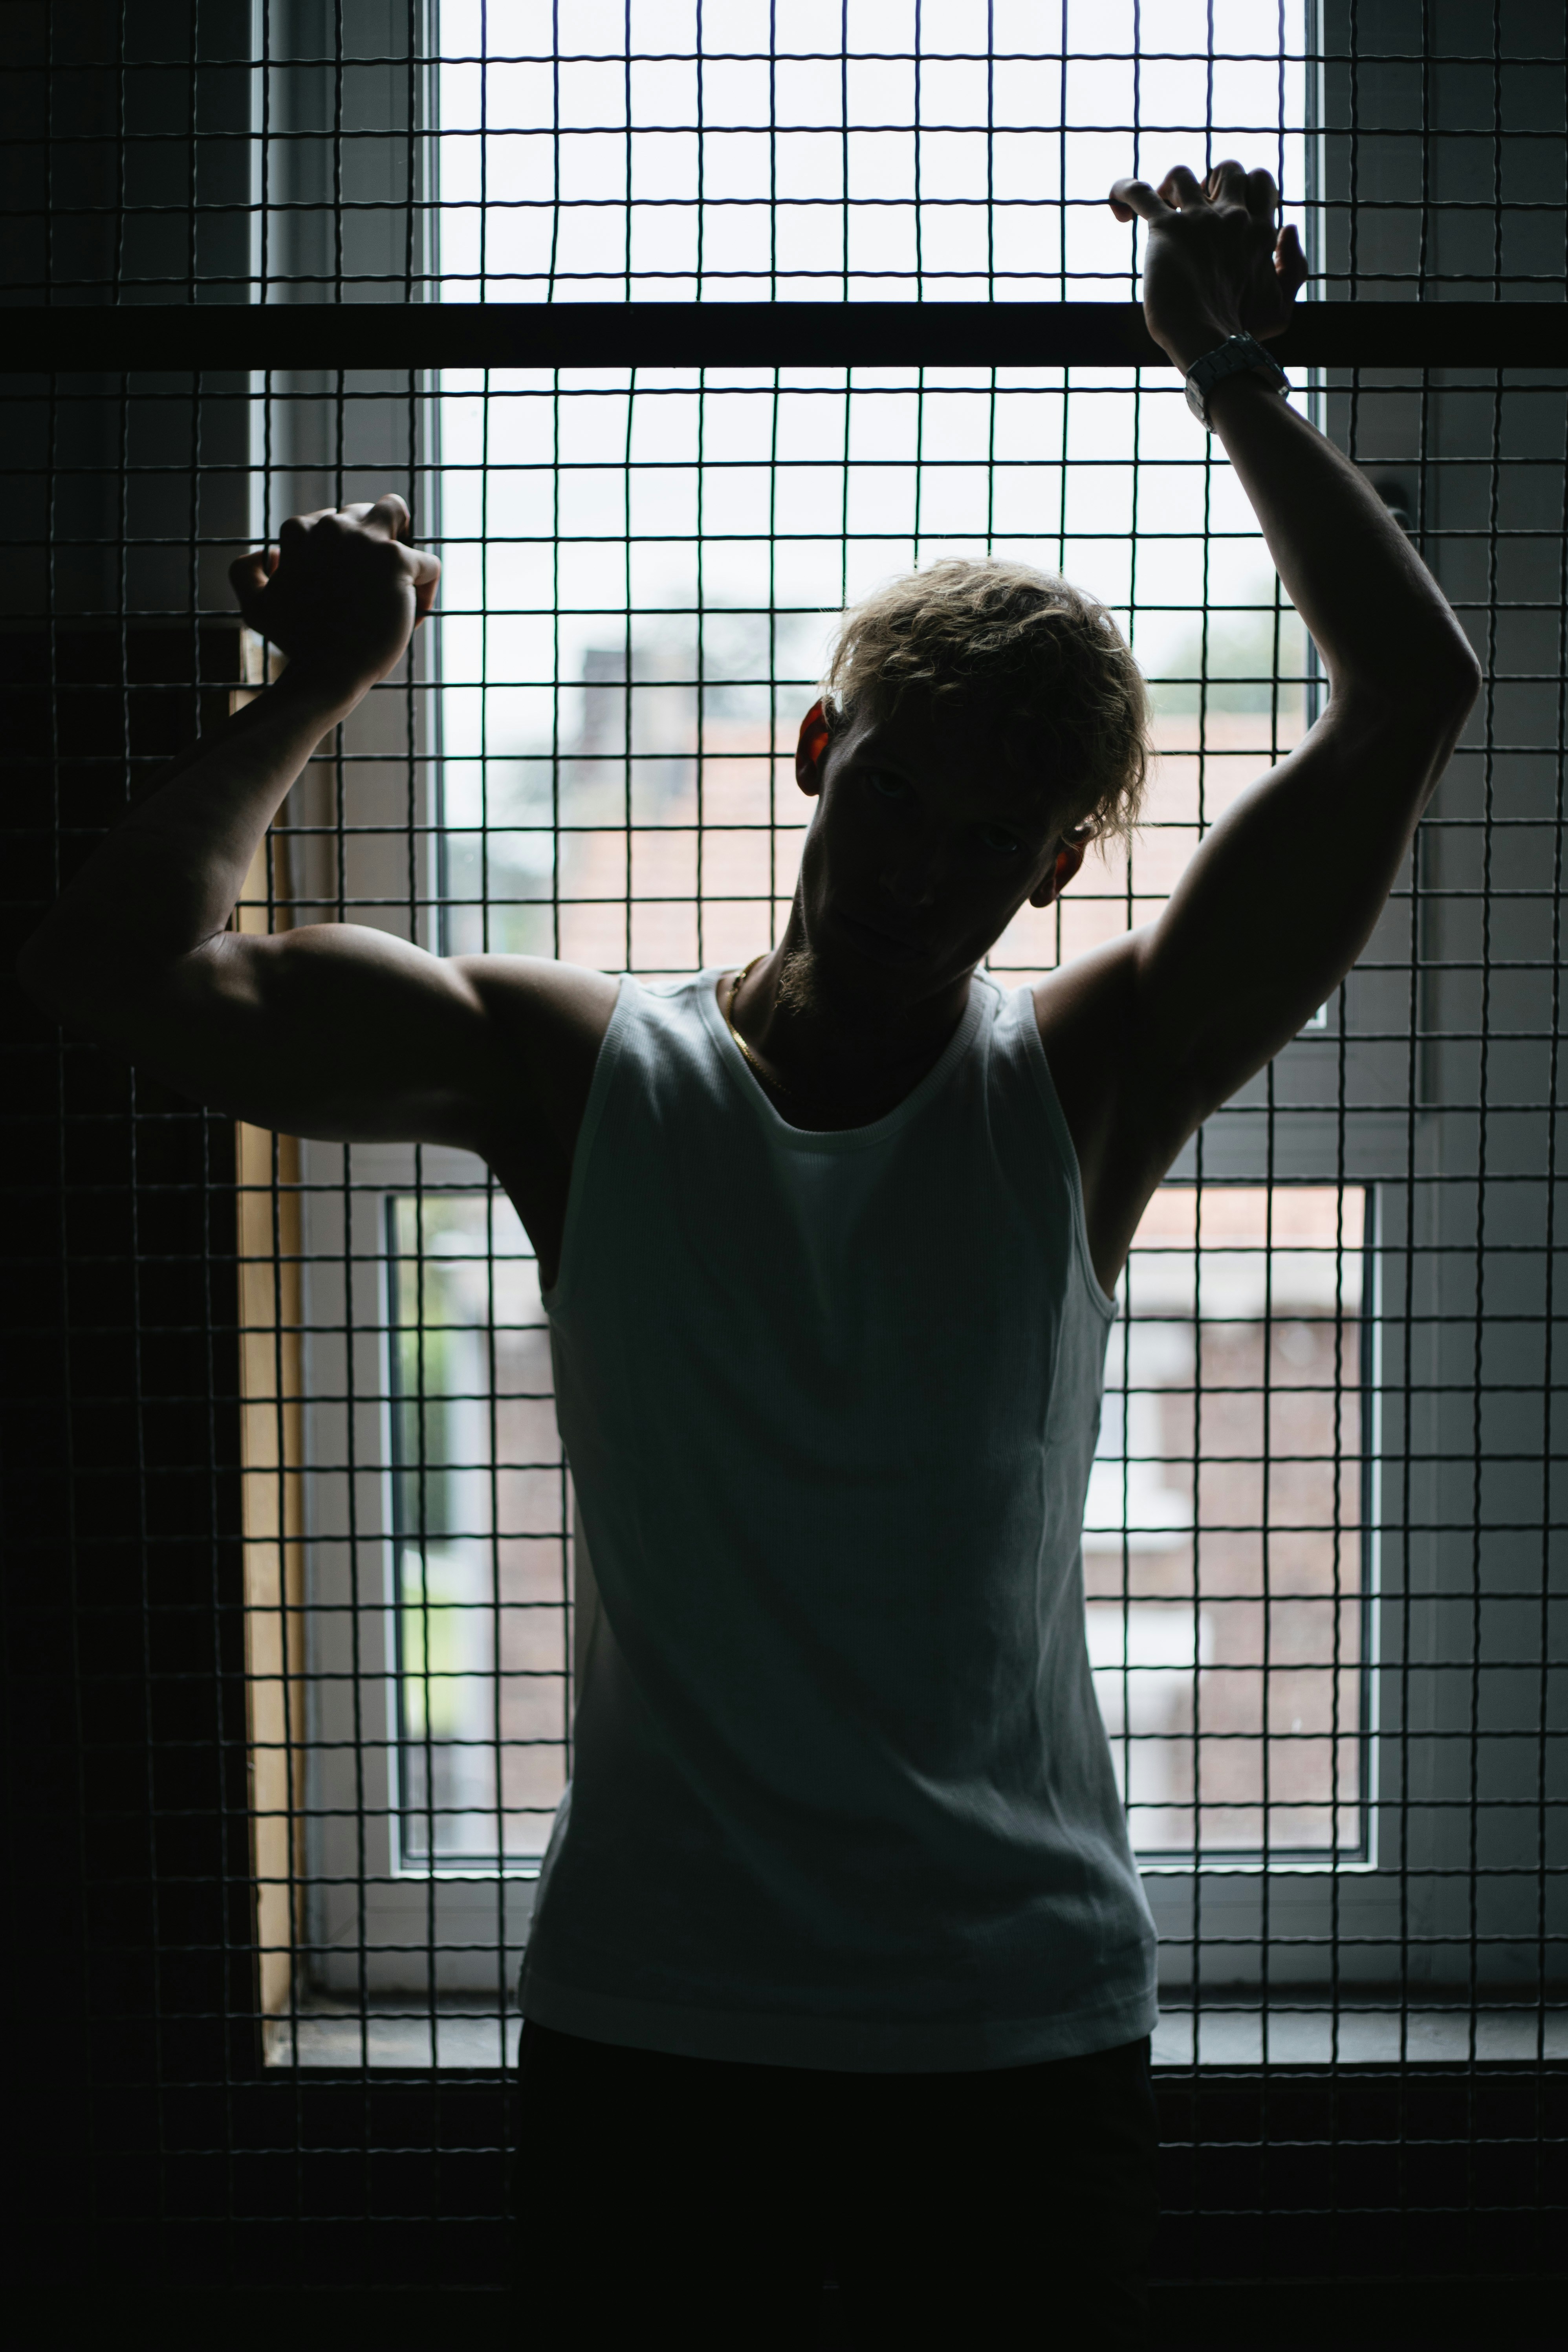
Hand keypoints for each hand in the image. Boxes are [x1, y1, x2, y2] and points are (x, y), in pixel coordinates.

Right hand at [228, 493, 440, 697]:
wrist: (327, 671)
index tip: (341, 588)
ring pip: (396, 512)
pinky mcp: (398, 561)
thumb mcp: (255, 605)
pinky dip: (425, 589)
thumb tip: (266, 553)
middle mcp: (333, 525)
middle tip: (372, 588)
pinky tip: (413, 616)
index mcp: (300, 529)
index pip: (333, 521)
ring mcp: (367, 540)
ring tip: (398, 582)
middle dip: (372, 544)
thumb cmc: (295, 643)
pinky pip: (428, 563)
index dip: (341, 554)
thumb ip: (247, 573)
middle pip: (365, 513)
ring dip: (399, 541)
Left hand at [1109, 161, 1306, 373]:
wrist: (1209, 342)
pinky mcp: (1166, 229)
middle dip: (1212, 179)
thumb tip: (1289, 229)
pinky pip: (1139, 192)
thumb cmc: (1244, 332)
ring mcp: (1198, 220)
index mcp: (1261, 231)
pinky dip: (1124, 191)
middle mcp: (1232, 217)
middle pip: (1228, 168)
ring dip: (1170, 186)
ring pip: (1182, 174)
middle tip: (1198, 209)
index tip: (1230, 211)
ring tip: (1162, 208)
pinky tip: (1118, 204)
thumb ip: (1294, 269)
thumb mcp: (1283, 307)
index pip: (1261, 183)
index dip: (1246, 187)